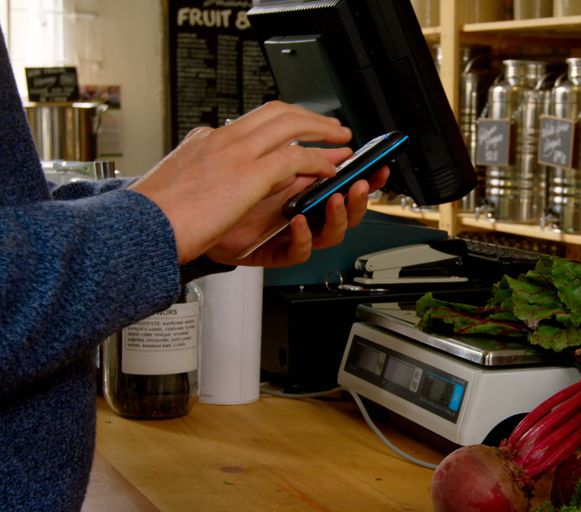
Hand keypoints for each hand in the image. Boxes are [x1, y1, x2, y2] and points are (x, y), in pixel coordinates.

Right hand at [130, 101, 352, 263]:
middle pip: (277, 111)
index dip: (284, 122)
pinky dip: (317, 162)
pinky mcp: (250, 174)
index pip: (253, 119)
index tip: (300, 130)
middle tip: (331, 128)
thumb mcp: (181, 182)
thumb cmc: (156, 218)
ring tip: (340, 142)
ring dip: (322, 132)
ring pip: (292, 124)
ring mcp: (237, 152)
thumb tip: (223, 176)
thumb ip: (205, 170)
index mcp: (206, 140)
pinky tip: (328, 172)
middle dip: (310, 117)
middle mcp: (223, 139)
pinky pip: (296, 158)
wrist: (139, 229)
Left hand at [207, 164, 389, 266]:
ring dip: (337, 216)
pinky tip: (297, 222)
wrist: (166, 223)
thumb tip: (327, 150)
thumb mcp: (256, 162)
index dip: (360, 172)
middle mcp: (290, 204)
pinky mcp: (268, 250)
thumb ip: (295, 158)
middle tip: (362, 184)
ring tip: (335, 199)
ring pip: (326, 232)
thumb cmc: (200, 191)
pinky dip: (302, 238)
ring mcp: (280, 229)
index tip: (378, 165)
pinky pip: (296, 252)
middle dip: (357, 196)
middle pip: (338, 206)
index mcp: (291, 180)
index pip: (335, 177)